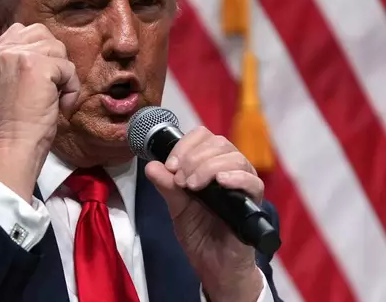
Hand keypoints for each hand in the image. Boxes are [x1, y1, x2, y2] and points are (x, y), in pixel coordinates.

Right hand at [0, 23, 79, 201]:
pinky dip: (71, 88)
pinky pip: (68, 68)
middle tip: (48, 87)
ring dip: (63, 75)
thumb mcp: (5, 85)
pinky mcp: (37, 66)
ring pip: (57, 49)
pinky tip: (60, 105)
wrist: (14, 146)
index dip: (38, 52)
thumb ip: (16, 63)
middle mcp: (0, 51)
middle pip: (42, 34)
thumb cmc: (15, 124)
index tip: (38, 79)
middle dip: (52, 59)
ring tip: (54, 97)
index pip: (22, 31)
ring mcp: (17, 56)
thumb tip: (46, 51)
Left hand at [144, 126, 264, 301]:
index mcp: (210, 167)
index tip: (170, 165)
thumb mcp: (177, 208)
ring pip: (235, 158)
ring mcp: (243, 187)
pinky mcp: (253, 205)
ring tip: (192, 186)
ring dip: (208, 166)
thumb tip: (151, 166)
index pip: (204, 137)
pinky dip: (236, 177)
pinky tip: (221, 182)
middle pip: (219, 143)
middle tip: (180, 179)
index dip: (185, 145)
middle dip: (194, 157)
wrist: (214, 267)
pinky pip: (253, 182)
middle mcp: (229, 171)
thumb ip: (166, 186)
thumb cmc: (199, 235)